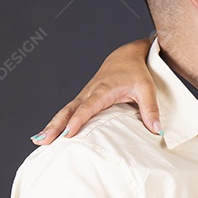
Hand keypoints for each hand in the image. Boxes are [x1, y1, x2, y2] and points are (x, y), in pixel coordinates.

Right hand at [31, 38, 160, 143]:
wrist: (126, 55)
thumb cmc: (136, 72)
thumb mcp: (147, 89)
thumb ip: (151, 110)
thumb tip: (157, 131)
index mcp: (102, 90)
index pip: (87, 107)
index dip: (78, 120)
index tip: (68, 133)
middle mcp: (89, 93)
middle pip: (68, 110)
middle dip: (55, 125)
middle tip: (43, 140)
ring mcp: (84, 96)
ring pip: (64, 111)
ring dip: (51, 125)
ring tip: (39, 141)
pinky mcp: (83, 99)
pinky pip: (67, 111)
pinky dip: (56, 122)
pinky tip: (48, 135)